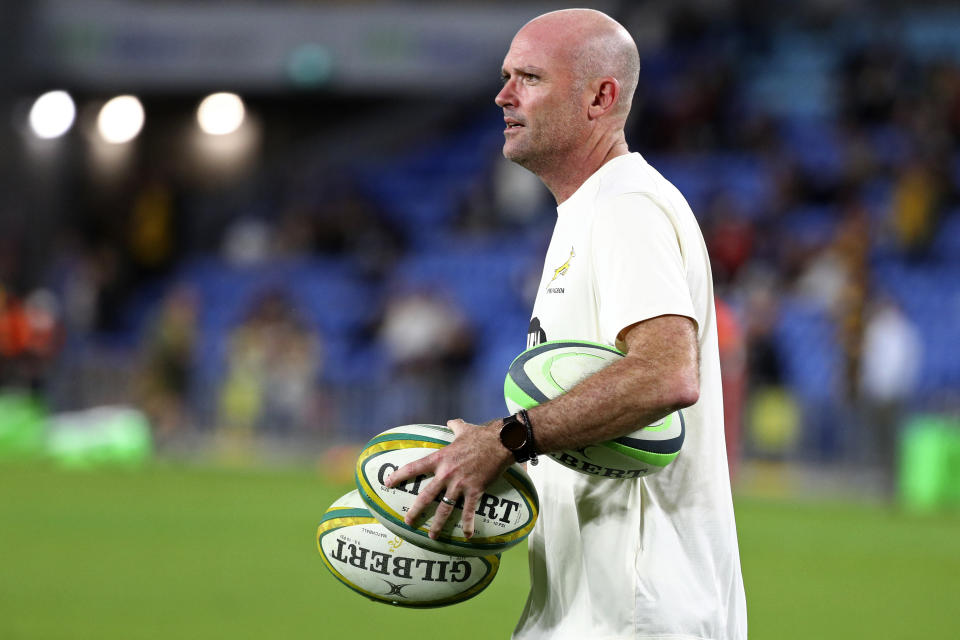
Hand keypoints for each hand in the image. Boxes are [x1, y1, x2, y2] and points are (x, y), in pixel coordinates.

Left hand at [384, 418, 513, 539]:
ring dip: (438, 524)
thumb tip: (451, 422)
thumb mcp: (464, 429)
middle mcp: (447, 473)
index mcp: (441, 458)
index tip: (387, 483)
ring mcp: (460, 484)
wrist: (500, 442)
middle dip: (416, 510)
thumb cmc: (481, 435)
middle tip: (408, 521)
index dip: (399, 476)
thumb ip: (455, 426)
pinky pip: (469, 511)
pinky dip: (468, 524)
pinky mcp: (475, 490)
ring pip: (445, 508)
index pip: (415, 467)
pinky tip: (468, 536)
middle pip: (426, 495)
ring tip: (432, 536)